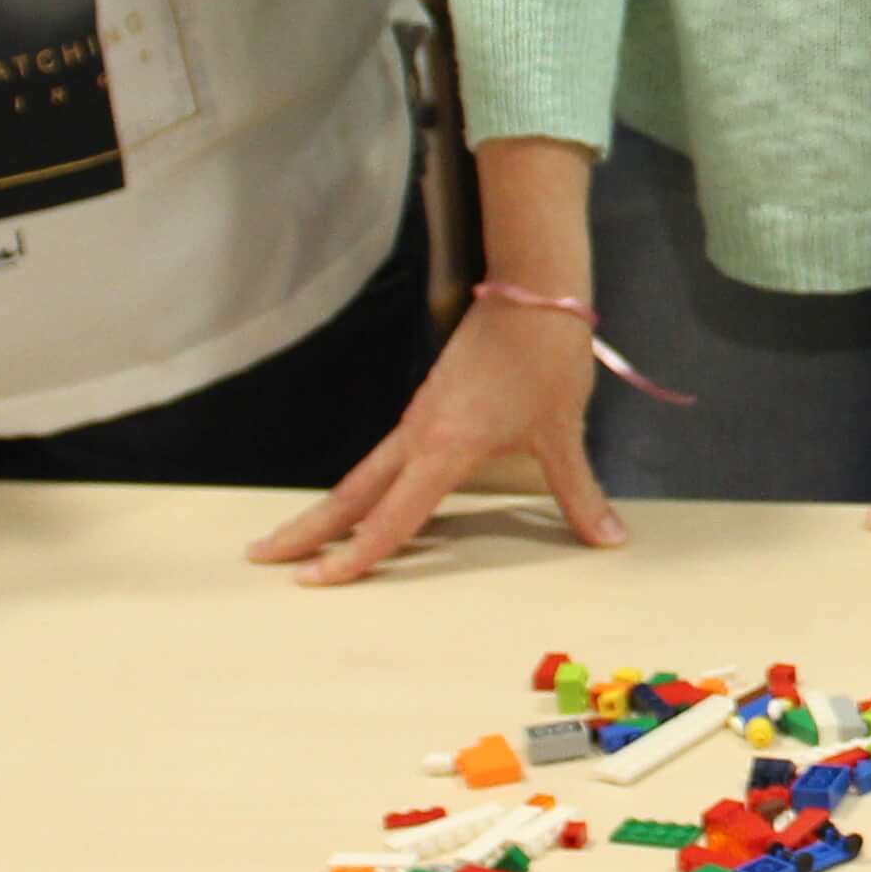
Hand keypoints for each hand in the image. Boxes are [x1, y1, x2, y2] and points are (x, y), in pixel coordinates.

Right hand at [251, 293, 629, 584]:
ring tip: (295, 537)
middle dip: (308, 529)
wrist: (534, 288)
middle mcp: (418, 435)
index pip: (392, 517)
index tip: (318, 583)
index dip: (357, 556)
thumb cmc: (547, 356)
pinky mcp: (428, 404)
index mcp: (444, 447)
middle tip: (260, 557)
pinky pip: (385, 456)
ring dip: (329, 507)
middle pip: (352, 493)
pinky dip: (362, 485)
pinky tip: (360, 500)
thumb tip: (609, 539)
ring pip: (363, 473)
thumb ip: (579, 492)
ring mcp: (418, 417)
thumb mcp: (564, 431)